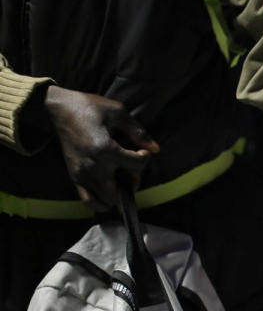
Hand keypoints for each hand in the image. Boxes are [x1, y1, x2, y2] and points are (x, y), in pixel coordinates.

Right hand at [46, 86, 158, 210]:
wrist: (59, 108)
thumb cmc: (89, 107)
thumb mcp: (118, 112)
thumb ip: (138, 132)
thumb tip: (155, 149)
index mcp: (105, 149)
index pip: (137, 164)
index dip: (145, 157)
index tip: (142, 150)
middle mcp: (93, 166)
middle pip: (122, 189)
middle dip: (133, 182)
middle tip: (132, 169)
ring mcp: (82, 173)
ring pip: (107, 199)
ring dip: (119, 193)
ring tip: (121, 179)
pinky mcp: (74, 176)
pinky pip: (88, 200)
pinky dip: (100, 203)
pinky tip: (109, 195)